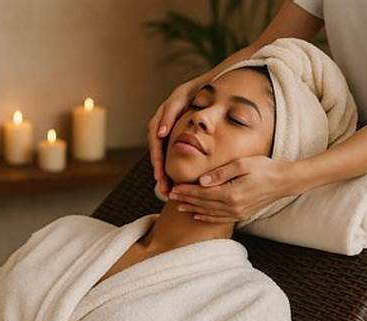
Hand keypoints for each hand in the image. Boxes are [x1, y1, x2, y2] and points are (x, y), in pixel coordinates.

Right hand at [148, 78, 205, 194]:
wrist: (211, 85)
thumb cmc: (200, 89)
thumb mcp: (184, 97)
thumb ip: (171, 113)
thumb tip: (161, 134)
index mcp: (164, 113)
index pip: (155, 136)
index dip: (157, 155)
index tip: (159, 172)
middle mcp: (163, 123)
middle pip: (157, 149)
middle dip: (158, 169)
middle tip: (163, 186)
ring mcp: (168, 130)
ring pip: (162, 154)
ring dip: (162, 172)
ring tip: (167, 189)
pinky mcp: (174, 136)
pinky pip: (168, 153)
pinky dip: (169, 167)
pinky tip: (173, 181)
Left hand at [169, 156, 294, 222]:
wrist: (284, 181)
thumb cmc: (264, 168)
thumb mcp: (242, 164)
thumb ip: (221, 173)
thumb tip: (202, 181)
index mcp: (231, 193)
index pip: (202, 193)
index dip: (186, 191)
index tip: (173, 188)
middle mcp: (233, 207)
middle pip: (203, 204)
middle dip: (185, 200)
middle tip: (170, 196)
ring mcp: (238, 213)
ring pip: (209, 213)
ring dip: (193, 209)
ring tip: (179, 206)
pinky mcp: (242, 215)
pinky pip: (219, 219)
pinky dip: (206, 217)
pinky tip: (197, 215)